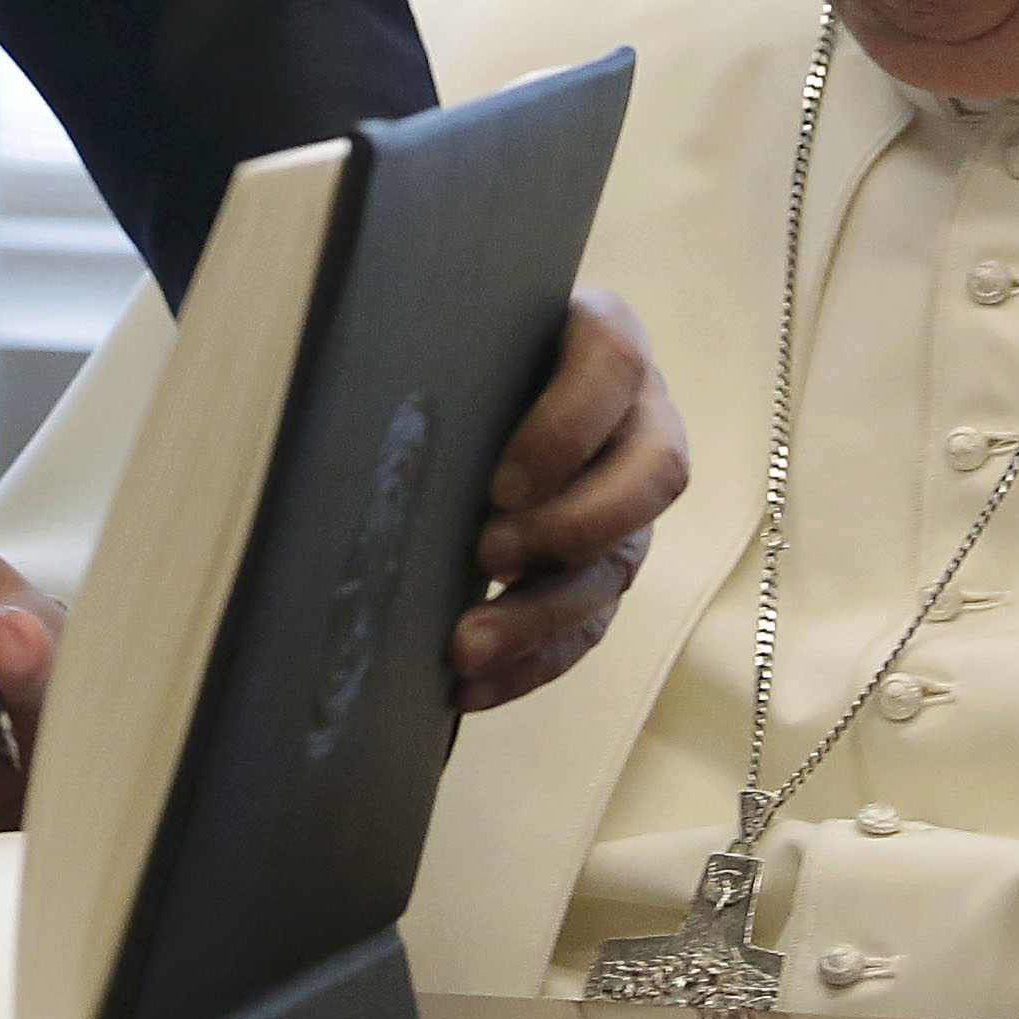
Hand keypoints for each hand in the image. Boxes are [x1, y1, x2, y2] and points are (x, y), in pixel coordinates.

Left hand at [453, 289, 689, 710]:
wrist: (485, 375)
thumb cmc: (463, 344)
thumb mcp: (462, 329)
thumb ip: (447, 348)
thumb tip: (369, 400)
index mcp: (606, 339)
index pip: (612, 365)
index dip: (564, 428)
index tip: (498, 481)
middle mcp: (641, 420)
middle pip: (649, 477)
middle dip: (571, 525)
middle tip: (486, 553)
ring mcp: (632, 503)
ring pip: (615, 565)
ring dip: (542, 614)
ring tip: (465, 647)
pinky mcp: (605, 567)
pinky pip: (588, 626)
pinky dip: (530, 663)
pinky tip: (473, 689)